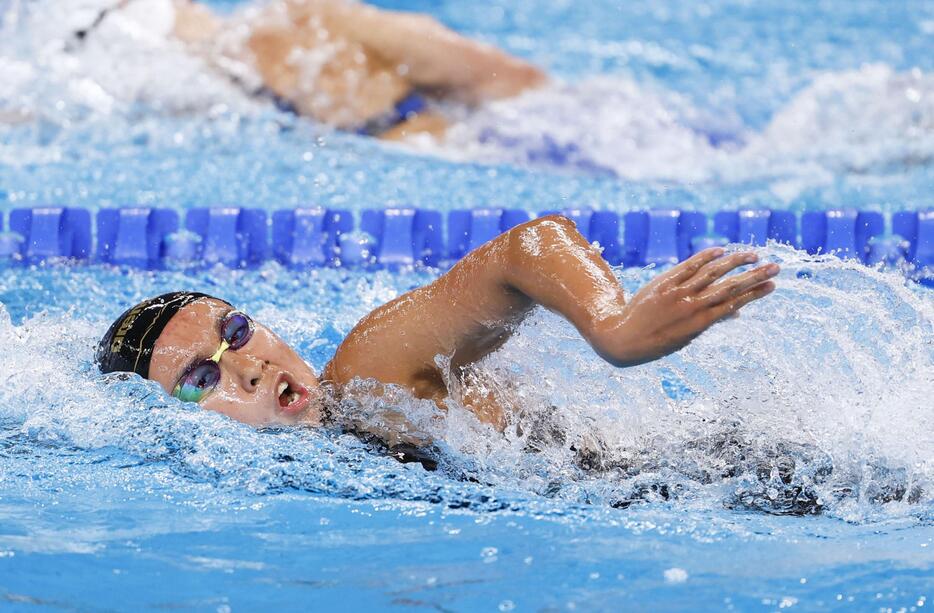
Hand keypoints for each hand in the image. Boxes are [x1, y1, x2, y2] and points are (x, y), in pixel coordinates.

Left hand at [595, 248, 778, 366]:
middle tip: (776, 268)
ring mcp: (678, 292)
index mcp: (701, 323)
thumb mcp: (686, 336)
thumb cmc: (656, 341)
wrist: (622, 338)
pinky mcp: (664, 282)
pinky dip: (705, 258)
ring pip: (712, 273)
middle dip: (754, 277)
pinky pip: (688, 266)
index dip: (755, 293)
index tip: (773, 286)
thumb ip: (709, 320)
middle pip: (730, 287)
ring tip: (754, 255)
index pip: (735, 304)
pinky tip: (721, 251)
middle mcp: (692, 306)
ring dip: (735, 262)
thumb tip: (736, 312)